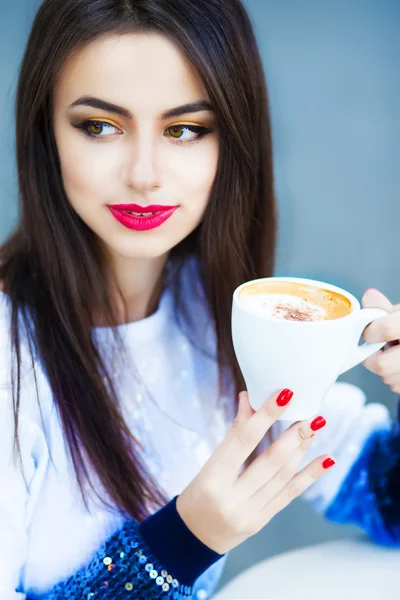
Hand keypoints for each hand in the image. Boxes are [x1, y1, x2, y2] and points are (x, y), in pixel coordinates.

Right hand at [176, 389, 333, 554]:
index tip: (284, 395)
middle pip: (271, 461)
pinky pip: (290, 494)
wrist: (195, 536)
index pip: (243, 441)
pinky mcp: (263, 522)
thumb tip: (248, 399)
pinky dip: (310, 475)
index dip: (265, 416)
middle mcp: (233, 499)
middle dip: (294, 434)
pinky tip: (326, 459)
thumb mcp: (209, 464)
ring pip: (283, 476)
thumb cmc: (199, 493)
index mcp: (213, 480)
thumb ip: (233, 435)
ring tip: (315, 426)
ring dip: (303, 448)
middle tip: (310, 413)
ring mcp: (250, 514)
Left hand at [362, 288, 399, 392]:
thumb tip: (369, 296)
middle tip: (376, 348)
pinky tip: (399, 364)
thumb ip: (382, 307)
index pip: (385, 329)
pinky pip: (395, 386)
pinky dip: (393, 376)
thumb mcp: (399, 313)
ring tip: (393, 353)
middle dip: (372, 357)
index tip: (369, 332)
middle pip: (381, 365)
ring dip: (383, 367)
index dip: (370, 332)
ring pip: (387, 377)